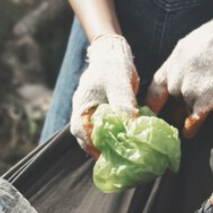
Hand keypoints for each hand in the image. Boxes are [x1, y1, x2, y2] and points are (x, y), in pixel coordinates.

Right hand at [70, 34, 139, 156]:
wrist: (114, 53)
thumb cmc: (112, 66)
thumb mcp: (118, 84)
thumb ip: (123, 104)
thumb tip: (132, 125)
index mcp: (82, 106)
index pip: (80, 131)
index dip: (92, 145)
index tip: (106, 155)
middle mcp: (85, 112)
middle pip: (87, 137)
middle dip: (101, 149)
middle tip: (117, 159)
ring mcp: (94, 113)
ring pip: (98, 135)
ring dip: (109, 144)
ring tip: (123, 154)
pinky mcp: (106, 112)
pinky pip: (108, 129)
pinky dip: (116, 136)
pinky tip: (128, 141)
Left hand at [145, 12, 212, 137]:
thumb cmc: (210, 39)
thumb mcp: (185, 49)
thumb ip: (178, 66)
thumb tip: (176, 79)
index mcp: (168, 68)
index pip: (154, 93)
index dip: (152, 107)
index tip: (149, 116)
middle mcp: (175, 81)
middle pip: (171, 103)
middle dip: (173, 111)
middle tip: (174, 120)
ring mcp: (189, 91)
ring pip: (184, 110)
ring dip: (185, 117)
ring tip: (185, 124)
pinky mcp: (205, 98)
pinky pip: (195, 119)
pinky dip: (191, 128)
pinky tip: (189, 134)